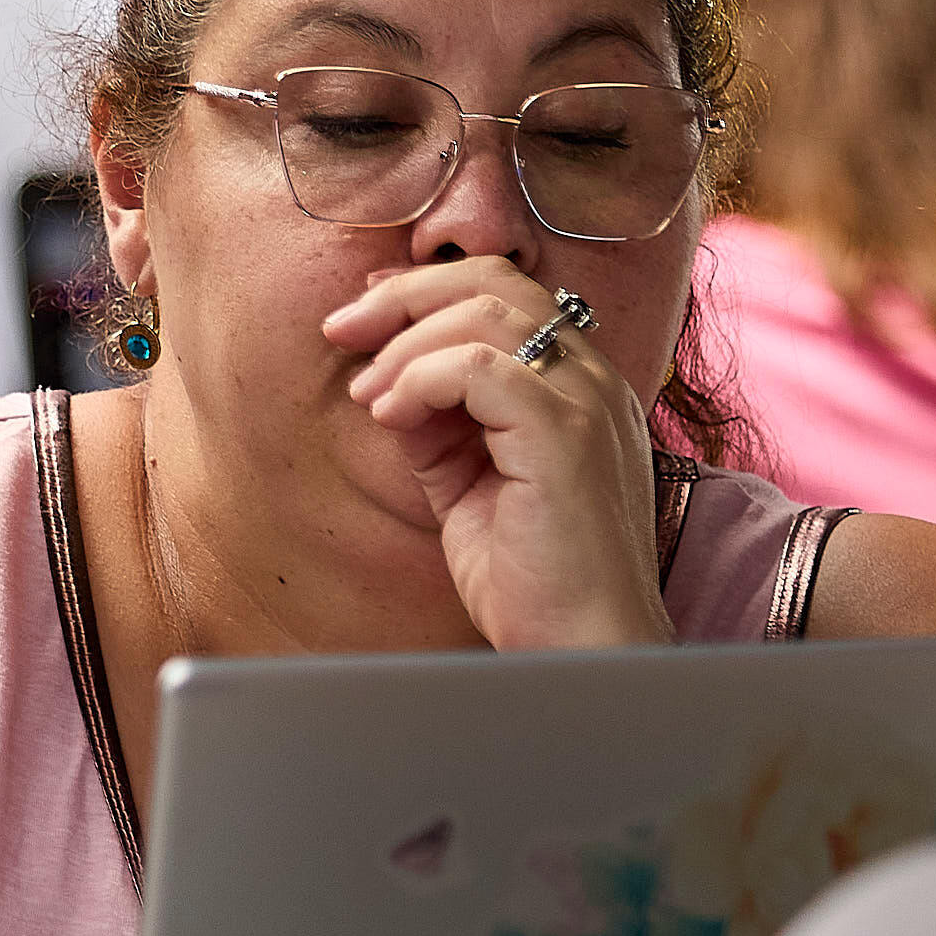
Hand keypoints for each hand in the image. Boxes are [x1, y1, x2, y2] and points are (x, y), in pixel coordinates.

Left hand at [323, 251, 668, 652]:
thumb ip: (440, 428)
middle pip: (494, 283)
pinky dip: (420, 380)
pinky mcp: (565, 435)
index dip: (426, 293)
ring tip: (367, 396)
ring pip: (484, 313)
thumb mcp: (468, 487)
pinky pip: (478, 367)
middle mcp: (593, 380)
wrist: (579, 652)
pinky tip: (392, 417)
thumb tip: (386, 385)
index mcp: (579, 386)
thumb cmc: (530, 581)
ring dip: (404, 344)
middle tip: (341, 331)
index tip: (364, 323)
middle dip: (402, 297)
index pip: (506, 293)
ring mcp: (587, 402)